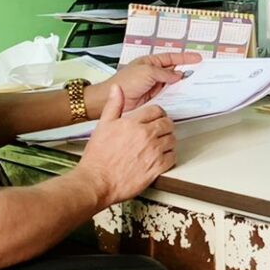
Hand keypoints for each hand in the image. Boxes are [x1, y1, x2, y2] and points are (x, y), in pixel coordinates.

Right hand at [76, 85, 176, 206]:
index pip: (157, 111)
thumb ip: (113, 105)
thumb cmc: (98, 157)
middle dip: (164, 126)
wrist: (97, 181)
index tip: (156, 119)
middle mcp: (146, 135)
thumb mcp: (103, 125)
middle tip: (159, 132)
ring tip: (159, 145)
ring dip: (167, 141)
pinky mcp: (157, 168)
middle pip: (167, 124)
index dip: (157, 114)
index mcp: (133, 123)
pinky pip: (172, 157)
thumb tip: (117, 89)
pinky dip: (169, 157)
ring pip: (172, 140)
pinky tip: (160, 157)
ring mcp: (153, 152)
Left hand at [87, 51, 201, 114]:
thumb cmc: (125, 82)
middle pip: (174, 70)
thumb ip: (164, 73)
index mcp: (150, 62)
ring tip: (195, 84)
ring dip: (182, 84)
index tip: (197, 58)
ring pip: (173, 84)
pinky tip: (184, 96)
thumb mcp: (147, 72)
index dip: (185, 58)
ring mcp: (154, 86)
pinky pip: (169, 95)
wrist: (115, 100)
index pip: (171, 58)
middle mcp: (153, 73)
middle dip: (186, 71)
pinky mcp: (154, 98)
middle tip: (200, 72)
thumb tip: (178, 75)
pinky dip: (176, 96)